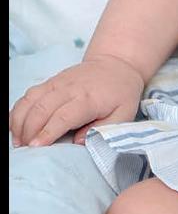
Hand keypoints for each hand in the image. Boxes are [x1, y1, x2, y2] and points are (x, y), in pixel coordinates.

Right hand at [9, 54, 144, 148]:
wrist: (116, 64)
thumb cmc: (121, 93)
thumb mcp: (124, 114)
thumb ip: (103, 130)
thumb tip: (78, 141)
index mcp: (88, 99)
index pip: (63, 116)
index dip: (47, 132)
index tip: (36, 147)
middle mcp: (69, 88)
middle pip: (41, 109)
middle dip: (29, 130)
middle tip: (25, 149)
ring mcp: (57, 83)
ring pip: (30, 100)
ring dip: (20, 121)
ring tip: (18, 140)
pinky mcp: (50, 81)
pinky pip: (29, 94)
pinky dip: (18, 110)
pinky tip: (16, 126)